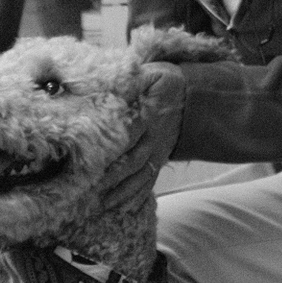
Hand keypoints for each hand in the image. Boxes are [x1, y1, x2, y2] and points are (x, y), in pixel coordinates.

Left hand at [97, 62, 186, 228]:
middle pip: (133, 160)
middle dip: (113, 176)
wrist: (191, 94)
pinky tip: (123, 209)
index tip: (92, 157)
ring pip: (140, 175)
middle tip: (90, 188)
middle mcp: (155, 136)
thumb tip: (104, 82)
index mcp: (150, 114)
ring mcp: (158, 151)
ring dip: (121, 192)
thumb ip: (130, 79)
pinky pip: (149, 181)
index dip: (113, 146)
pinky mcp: (160, 159)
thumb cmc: (163, 82)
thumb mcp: (149, 73)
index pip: (130, 132)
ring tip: (101, 205)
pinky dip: (137, 196)